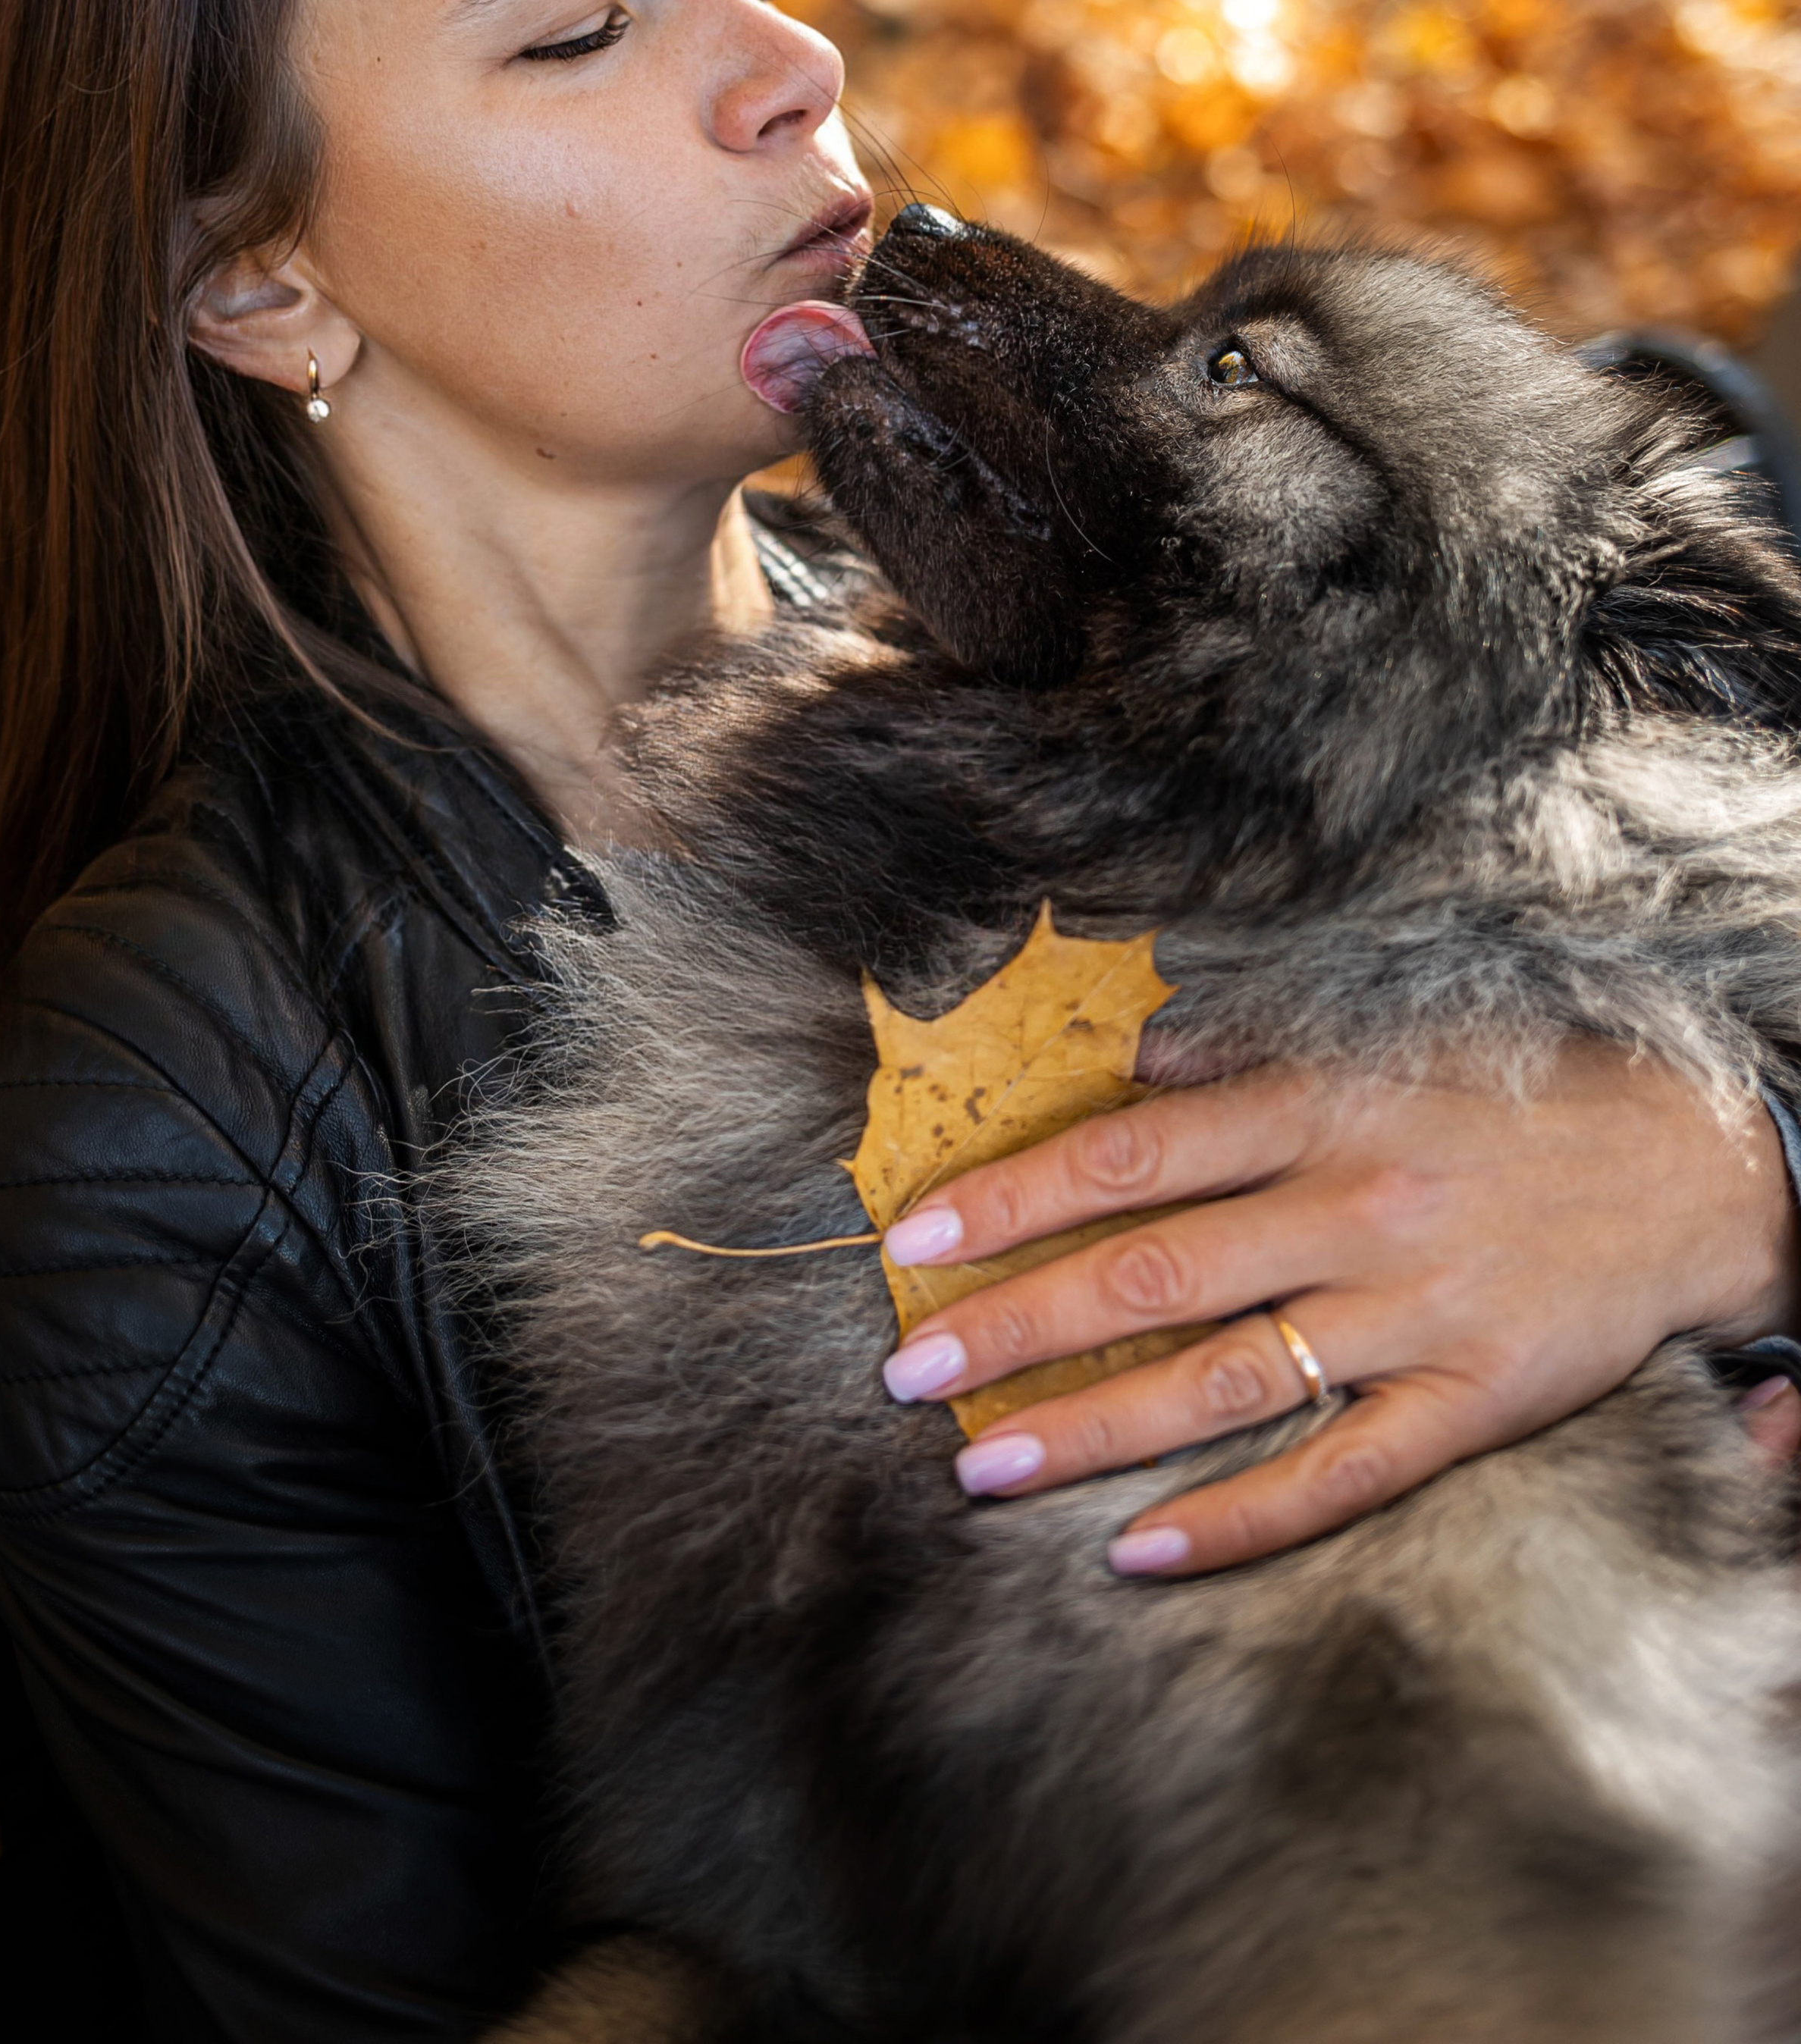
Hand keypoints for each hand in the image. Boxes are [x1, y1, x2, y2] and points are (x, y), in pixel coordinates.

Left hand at [878, 1042, 1800, 1575]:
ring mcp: (1412, 1312)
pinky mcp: (1470, 1402)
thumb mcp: (1379, 1048)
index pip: (1130, 1155)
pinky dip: (1234, 1520)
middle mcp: (1355, 1207)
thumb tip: (1134, 1060)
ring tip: (982, 1466)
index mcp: (1321, 1109)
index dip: (1012, 1199)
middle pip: (1152, 1271)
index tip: (913, 1242)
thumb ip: (1249, 1059)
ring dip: (1090, 1428)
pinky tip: (1138, 1551)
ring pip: (1222, 1381)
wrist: (1691, 1170)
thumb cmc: (1512, 1101)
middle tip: (909, 1370)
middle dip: (1016, 1325)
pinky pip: (1336, 1474)